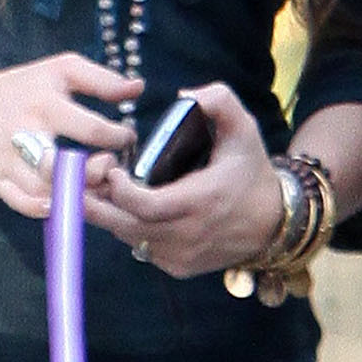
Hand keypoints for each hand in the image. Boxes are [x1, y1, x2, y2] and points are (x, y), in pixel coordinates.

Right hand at [0, 53, 140, 217]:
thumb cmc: (24, 87)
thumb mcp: (62, 70)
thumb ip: (102, 79)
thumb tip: (138, 88)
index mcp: (45, 105)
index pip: (91, 130)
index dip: (119, 139)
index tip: (126, 137)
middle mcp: (25, 135)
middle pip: (62, 167)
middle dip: (94, 174)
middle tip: (110, 167)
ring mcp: (9, 161)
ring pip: (44, 191)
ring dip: (75, 195)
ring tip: (95, 187)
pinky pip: (21, 203)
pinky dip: (43, 209)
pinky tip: (62, 204)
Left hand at [83, 80, 288, 277]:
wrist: (274, 222)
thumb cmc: (252, 172)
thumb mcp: (244, 129)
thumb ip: (219, 101)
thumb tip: (185, 94)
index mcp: (202, 201)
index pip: (145, 206)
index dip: (119, 189)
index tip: (112, 168)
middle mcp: (189, 234)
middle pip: (125, 226)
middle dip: (97, 203)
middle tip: (87, 177)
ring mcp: (182, 256)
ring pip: (128, 237)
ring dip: (112, 214)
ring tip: (108, 188)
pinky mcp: (179, 267)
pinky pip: (141, 249)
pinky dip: (131, 229)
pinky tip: (133, 210)